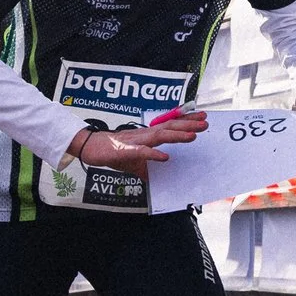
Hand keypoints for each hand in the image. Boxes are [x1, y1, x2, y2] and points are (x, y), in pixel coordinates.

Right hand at [69, 112, 207, 178]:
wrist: (90, 147)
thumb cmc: (112, 151)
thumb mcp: (134, 161)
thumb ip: (147, 165)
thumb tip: (156, 176)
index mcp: (147, 135)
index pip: (170, 125)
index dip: (186, 121)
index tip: (202, 119)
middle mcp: (144, 134)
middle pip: (169, 127)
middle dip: (188, 124)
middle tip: (206, 122)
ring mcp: (135, 141)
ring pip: (159, 136)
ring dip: (176, 136)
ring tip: (193, 137)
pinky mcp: (125, 151)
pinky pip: (141, 152)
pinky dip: (153, 154)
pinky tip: (164, 157)